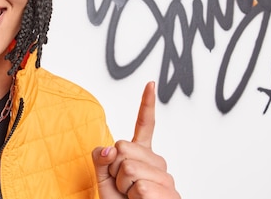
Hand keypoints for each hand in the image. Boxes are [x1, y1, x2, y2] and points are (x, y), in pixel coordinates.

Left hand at [92, 82, 179, 197]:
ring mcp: (166, 179)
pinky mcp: (168, 194)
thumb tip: (109, 149)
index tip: (150, 83)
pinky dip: (132, 197)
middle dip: (113, 170)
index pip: (145, 126)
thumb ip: (101, 159)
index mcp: (142, 157)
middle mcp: (157, 164)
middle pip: (123, 147)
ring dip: (122, 187)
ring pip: (129, 168)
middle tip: (123, 189)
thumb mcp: (103, 180)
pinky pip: (139, 186)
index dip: (146, 104)